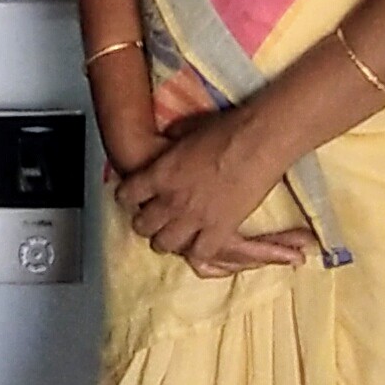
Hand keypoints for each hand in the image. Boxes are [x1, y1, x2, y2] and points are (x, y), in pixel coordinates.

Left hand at [111, 114, 316, 278]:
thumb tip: (167, 143)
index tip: (134, 197)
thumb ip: (171, 145)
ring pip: (165, 245)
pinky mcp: (220, 230)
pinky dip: (198, 251)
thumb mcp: (185, 131)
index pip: (126, 195)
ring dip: (166, 240)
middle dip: (145, 223)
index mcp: (159, 174)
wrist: (258, 142)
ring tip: (173, 236)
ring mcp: (195, 218)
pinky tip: (200, 244)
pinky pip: (200, 254)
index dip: (128, 197)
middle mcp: (171, 200)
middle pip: (142, 226)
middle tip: (153, 220)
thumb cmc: (224, 130)